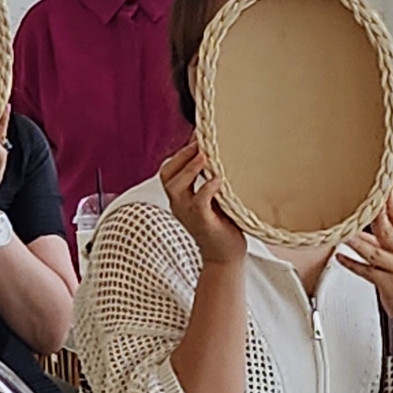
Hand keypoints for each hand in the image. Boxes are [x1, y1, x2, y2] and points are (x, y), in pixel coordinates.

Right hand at [157, 141, 244, 268]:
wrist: (225, 258)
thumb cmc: (223, 226)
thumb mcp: (214, 198)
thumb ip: (211, 180)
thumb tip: (220, 154)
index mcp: (180, 197)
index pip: (170, 169)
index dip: (181, 151)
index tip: (197, 135)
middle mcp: (179, 203)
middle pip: (167, 174)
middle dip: (182, 155)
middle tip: (200, 141)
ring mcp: (188, 213)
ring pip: (176, 186)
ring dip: (190, 168)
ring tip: (205, 155)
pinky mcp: (202, 222)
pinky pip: (199, 201)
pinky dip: (207, 188)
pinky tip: (218, 179)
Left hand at [340, 196, 392, 345]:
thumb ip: (382, 241)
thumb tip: (362, 227)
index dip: (390, 200)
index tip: (382, 183)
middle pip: (387, 228)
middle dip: (374, 213)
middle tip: (361, 198)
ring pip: (374, 250)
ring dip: (357, 240)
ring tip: (342, 229)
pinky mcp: (388, 285)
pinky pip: (366, 272)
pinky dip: (352, 265)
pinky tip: (339, 257)